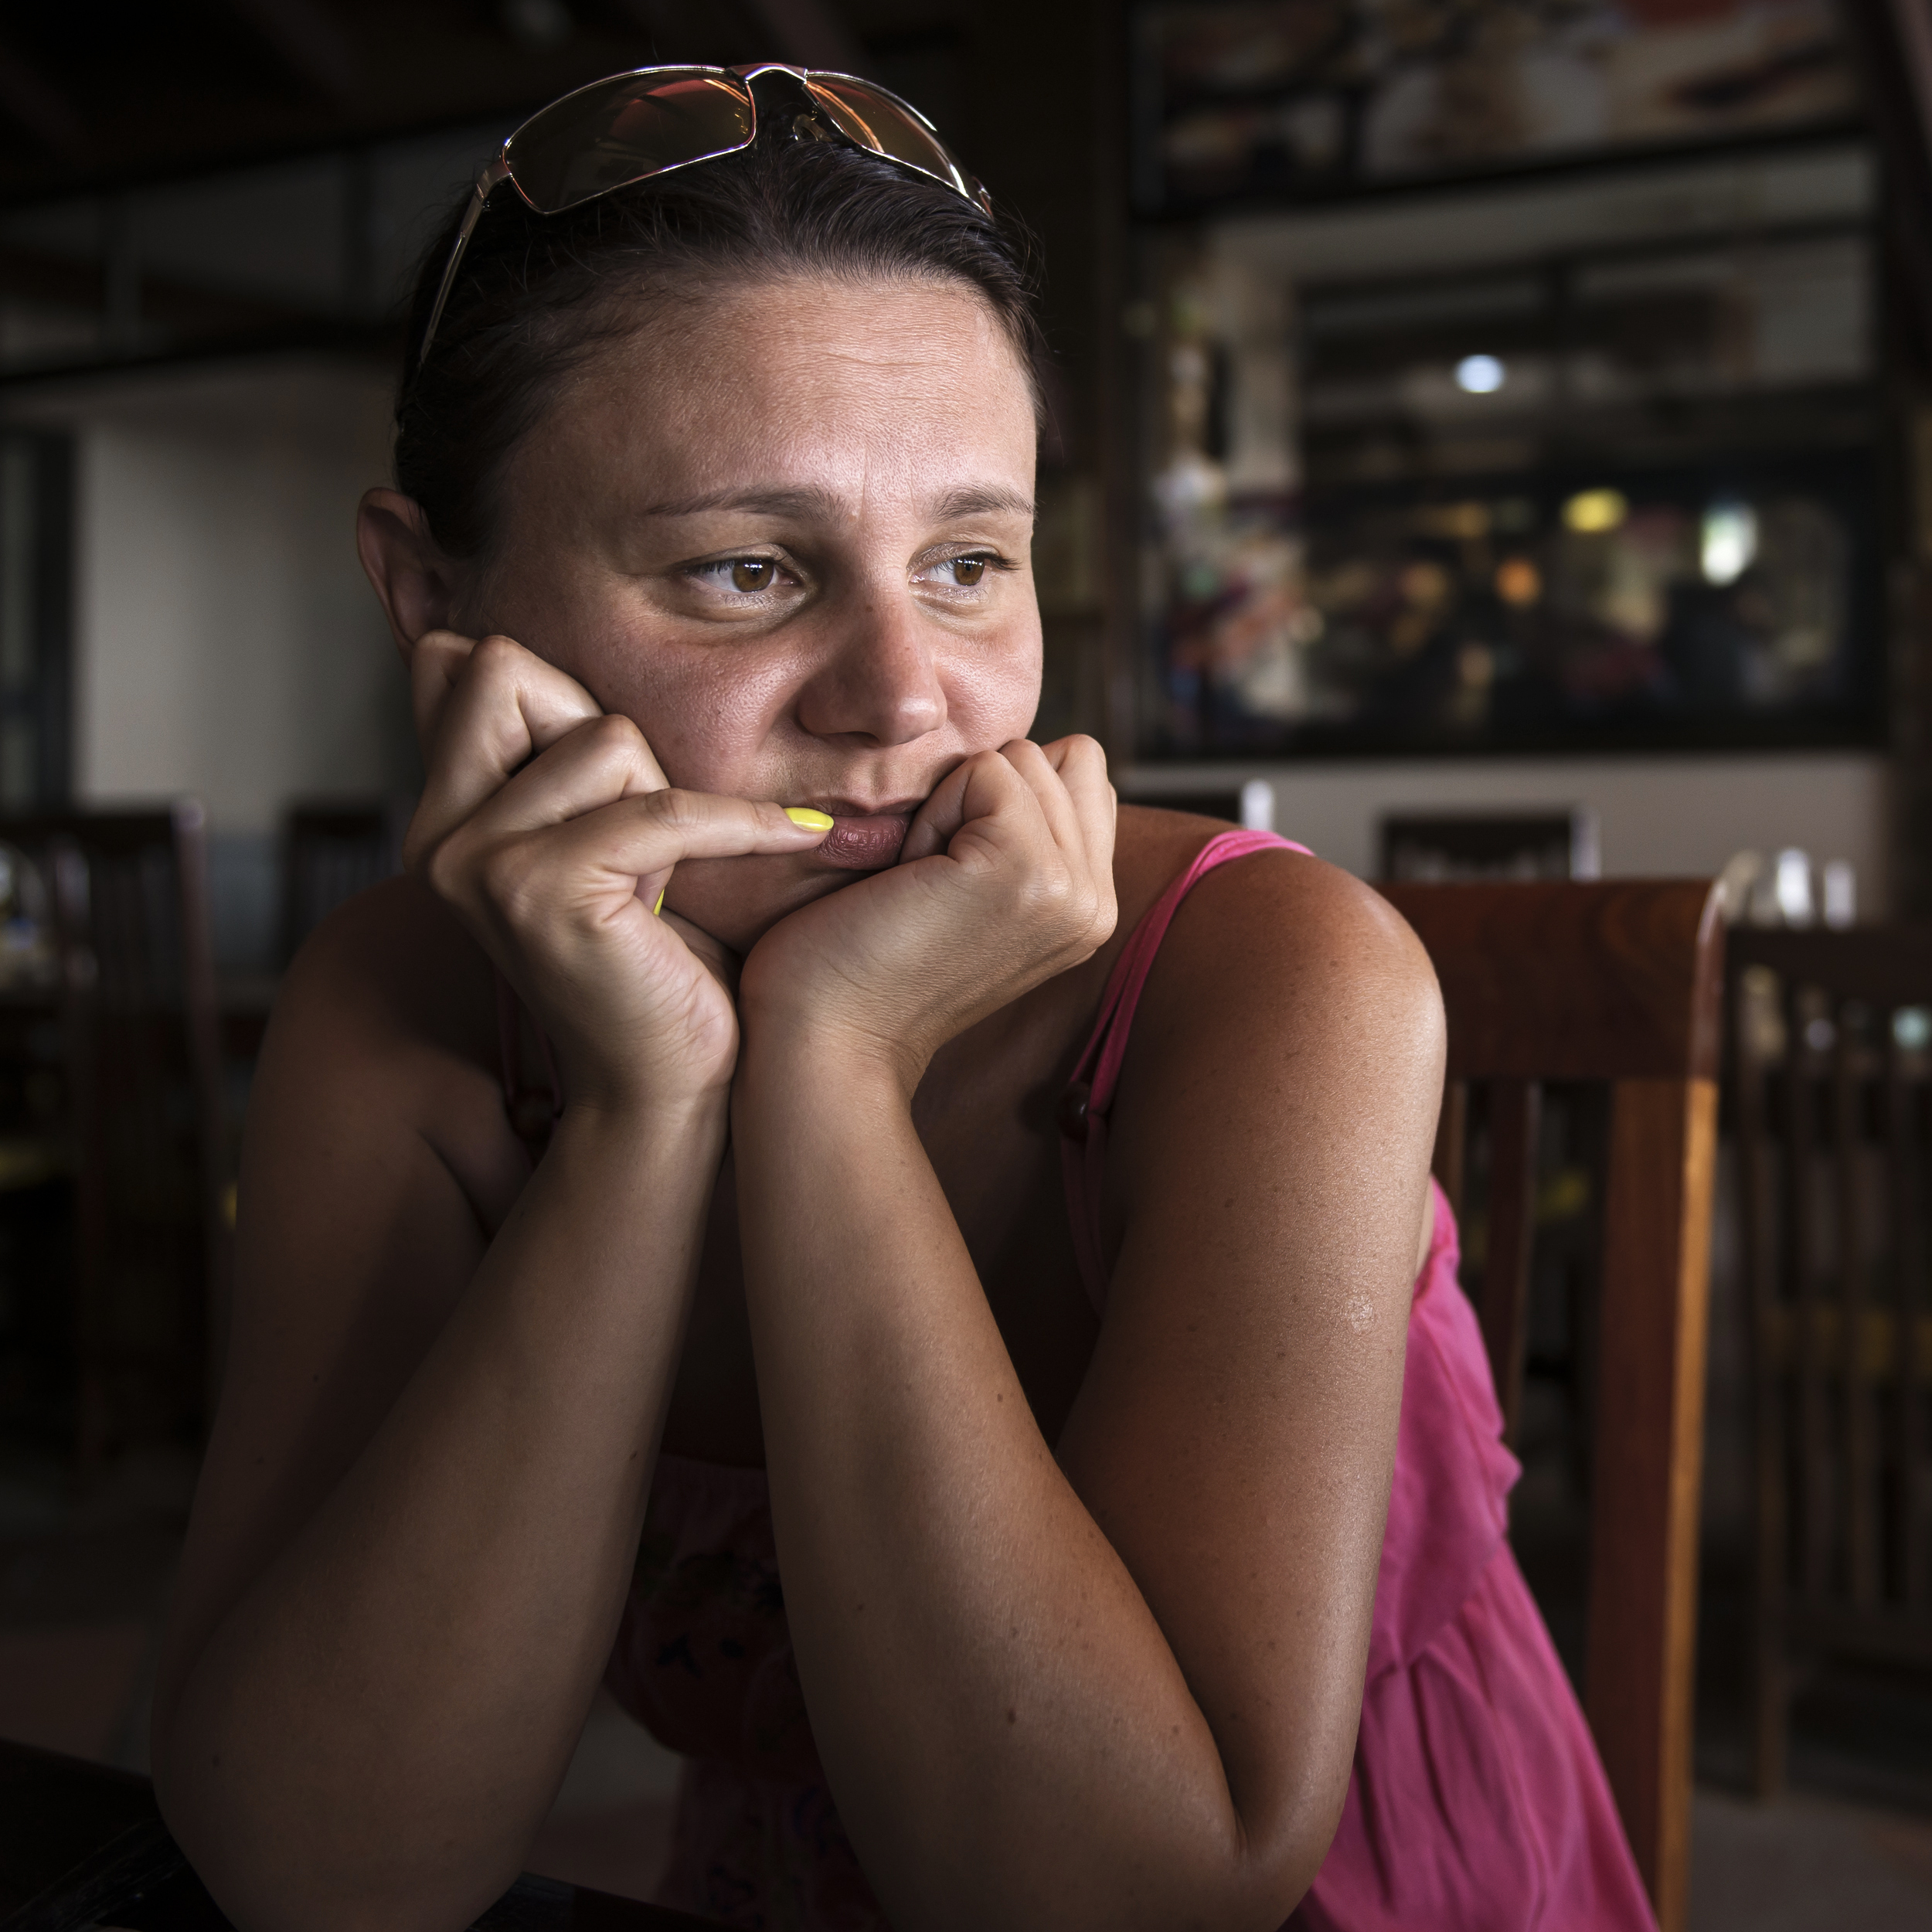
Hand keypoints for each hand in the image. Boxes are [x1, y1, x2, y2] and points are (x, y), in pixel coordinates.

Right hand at [403, 631, 832, 1111]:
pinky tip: (796, 840)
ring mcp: (474, 862)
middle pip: (510, 669)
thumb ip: (552, 754)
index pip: (463, 661)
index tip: (620, 779)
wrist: (667, 1087)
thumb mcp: (601, 838)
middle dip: (608, 735)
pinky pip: (665, 808)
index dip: (557, 696)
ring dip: (665, 798)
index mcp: (438, 814)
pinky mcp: (538, 890)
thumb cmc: (655, 959)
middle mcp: (433, 834)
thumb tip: (501, 642)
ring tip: (666, 880)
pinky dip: (743, 827)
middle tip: (647, 830)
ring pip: (604, 735)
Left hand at [736, 736, 1116, 1086]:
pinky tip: (912, 879)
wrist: (828, 1039)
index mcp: (1092, 909)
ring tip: (924, 884)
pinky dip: (935, 812)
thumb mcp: (973, 891)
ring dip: (955, 804)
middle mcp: (1099, 903)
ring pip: (1026, 757)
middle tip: (934, 882)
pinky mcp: (1027, 869)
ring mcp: (1071, 889)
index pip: (1081, 775)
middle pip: (1061, 757)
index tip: (953, 874)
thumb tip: (1030, 757)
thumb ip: (1027, 833)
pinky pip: (987, 771)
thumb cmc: (868, 959)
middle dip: (982, 796)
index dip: (1002, 797)